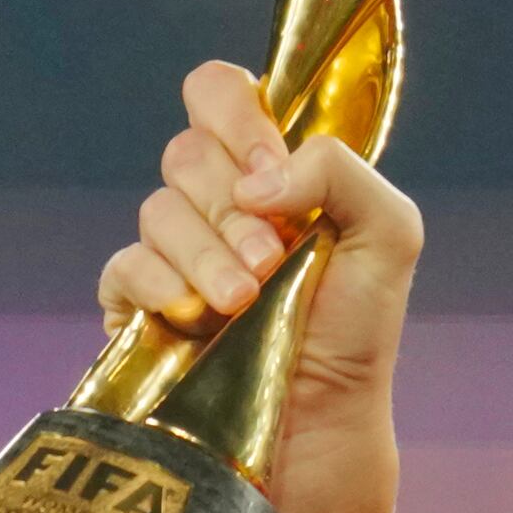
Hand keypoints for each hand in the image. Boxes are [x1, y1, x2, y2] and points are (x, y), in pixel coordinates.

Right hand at [91, 60, 424, 512]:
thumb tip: (255, 179)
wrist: (321, 421)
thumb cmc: (356, 329)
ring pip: (157, 210)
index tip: (269, 169)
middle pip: (186, 152)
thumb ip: (339, 169)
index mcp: (267, 167)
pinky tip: (196, 316)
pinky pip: (123, 266)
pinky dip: (157, 284)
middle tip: (271, 259)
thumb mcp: (389, 232)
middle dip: (232, 207)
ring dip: (208, 254)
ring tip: (246, 301)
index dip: (235, 116)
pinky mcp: (136, 304)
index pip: (218, 91)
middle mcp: (215, 201)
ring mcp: (172, 253)